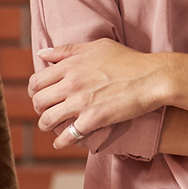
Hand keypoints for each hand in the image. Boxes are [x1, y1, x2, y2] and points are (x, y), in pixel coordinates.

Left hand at [30, 39, 175, 150]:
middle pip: (39, 101)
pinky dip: (61, 141)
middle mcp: (72, 83)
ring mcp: (82, 102)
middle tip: (46, 111)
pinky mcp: (94, 119)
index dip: (35, 91)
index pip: (37, 81)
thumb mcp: (98, 47)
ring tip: (50, 127)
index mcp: (71, 65)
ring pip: (48, 119)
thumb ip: (67, 50)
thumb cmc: (129, 60)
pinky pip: (67, 135)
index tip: (41, 95)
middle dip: (39, 109)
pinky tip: (61, 142)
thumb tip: (42, 54)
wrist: (152, 78)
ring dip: (46, 125)